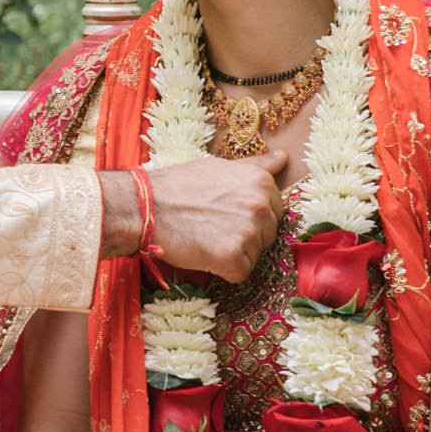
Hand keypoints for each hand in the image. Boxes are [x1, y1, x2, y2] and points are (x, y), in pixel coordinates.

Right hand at [100, 152, 287, 281]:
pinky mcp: (232, 256)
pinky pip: (240, 273)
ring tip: (207, 238)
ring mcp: (247, 231)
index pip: (274, 212)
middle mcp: (259, 205)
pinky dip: (224, 270)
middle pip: (268, 236)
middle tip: (214, 227)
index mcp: (261, 182)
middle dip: (246, 237)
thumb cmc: (180, 186)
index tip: (227, 215)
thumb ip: (255, 167)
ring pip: (254, 256)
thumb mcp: (221, 167)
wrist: (147, 206)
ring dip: (233, 254)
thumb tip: (283, 158)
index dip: (250, 218)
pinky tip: (205, 253)